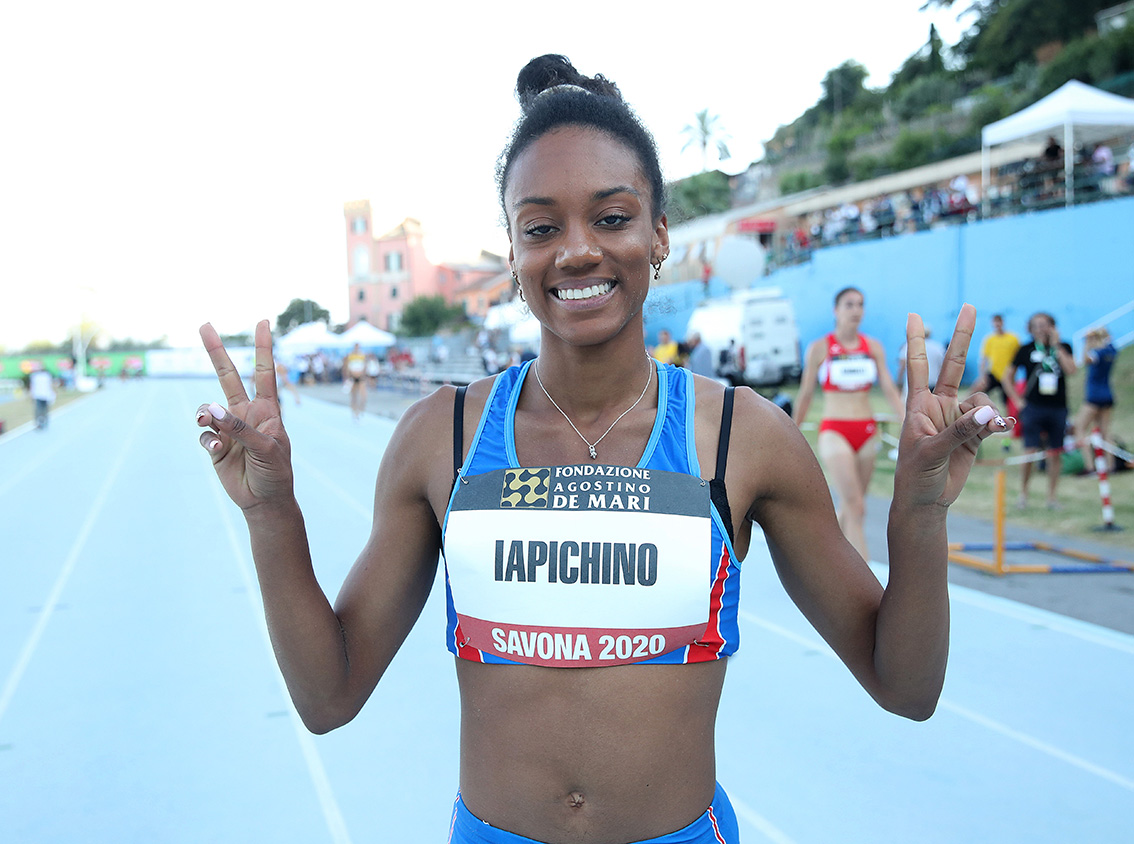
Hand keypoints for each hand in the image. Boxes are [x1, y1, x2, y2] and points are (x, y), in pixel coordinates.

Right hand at [196, 320, 294, 510]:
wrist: (265, 500)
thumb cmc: (276, 473)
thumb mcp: (266, 449)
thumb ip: (240, 428)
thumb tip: (212, 410)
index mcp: (267, 410)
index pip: (264, 372)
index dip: (263, 347)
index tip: (263, 321)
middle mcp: (246, 413)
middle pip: (228, 376)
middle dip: (216, 352)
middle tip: (204, 324)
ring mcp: (229, 428)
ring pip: (207, 408)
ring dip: (204, 414)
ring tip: (208, 423)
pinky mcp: (216, 444)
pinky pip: (203, 434)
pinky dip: (207, 440)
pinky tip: (217, 450)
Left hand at [894, 305, 1014, 508]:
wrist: (926, 500)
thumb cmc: (916, 475)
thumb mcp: (932, 452)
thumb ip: (961, 431)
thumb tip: (987, 410)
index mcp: (919, 406)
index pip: (918, 366)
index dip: (916, 340)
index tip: (913, 315)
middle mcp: (938, 406)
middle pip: (952, 365)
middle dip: (961, 337)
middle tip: (969, 306)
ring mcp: (957, 418)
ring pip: (981, 400)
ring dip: (987, 413)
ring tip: (988, 429)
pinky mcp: (972, 433)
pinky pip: (991, 419)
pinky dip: (997, 423)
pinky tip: (1001, 430)